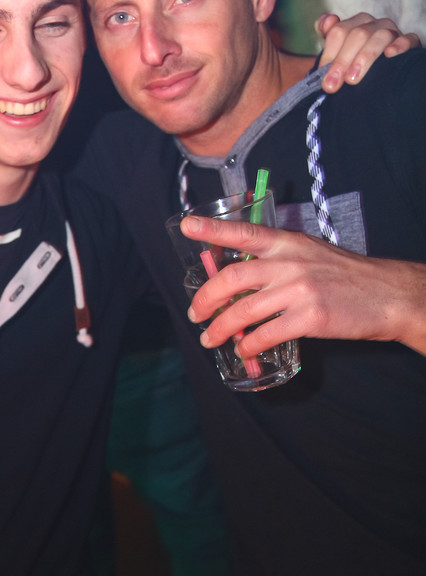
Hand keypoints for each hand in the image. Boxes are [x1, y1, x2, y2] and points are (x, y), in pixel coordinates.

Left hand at [181, 216, 425, 356]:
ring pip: (243, 312)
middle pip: (232, 279)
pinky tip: (244, 349)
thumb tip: (237, 281)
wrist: (386, 295)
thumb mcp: (309, 253)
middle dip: (206, 299)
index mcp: (287, 242)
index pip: (243, 232)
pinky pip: (266, 334)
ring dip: (220, 329)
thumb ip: (276, 260)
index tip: (187, 226)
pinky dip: (249, 345)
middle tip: (196, 313)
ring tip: (210, 338)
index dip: (213, 230)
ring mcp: (299, 290)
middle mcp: (290, 262)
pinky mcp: (310, 318)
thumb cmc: (344, 276)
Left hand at [316, 12, 420, 92]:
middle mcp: (373, 25)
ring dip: (365, 57)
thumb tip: (324, 22)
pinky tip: (390, 54)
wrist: (378, 77)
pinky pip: (408, 39)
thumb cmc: (352, 67)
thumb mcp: (335, 57)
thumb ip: (327, 38)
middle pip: (358, 34)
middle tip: (331, 85)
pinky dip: (400, 45)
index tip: (323, 77)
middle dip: (342, 61)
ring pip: (380, 36)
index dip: (329, 54)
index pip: (339, 31)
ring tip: (352, 79)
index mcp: (354, 25)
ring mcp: (392, 32)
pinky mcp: (409, 42)